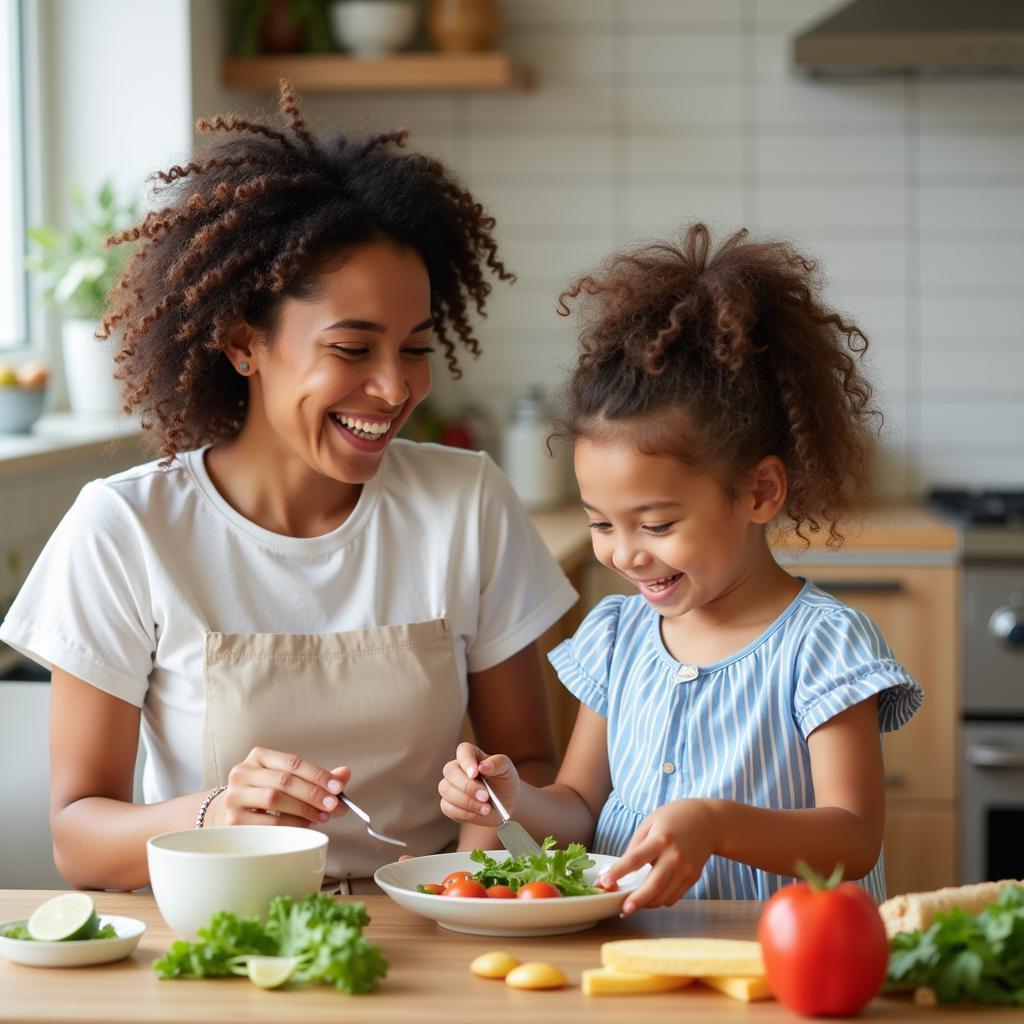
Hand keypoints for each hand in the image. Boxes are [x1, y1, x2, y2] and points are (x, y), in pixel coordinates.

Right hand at [205, 746, 351, 827]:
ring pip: (275, 800)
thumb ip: (316, 777)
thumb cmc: (265, 793)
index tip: (338, 787)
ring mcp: (235, 796)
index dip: (318, 774)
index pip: (293, 762)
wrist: (228, 812)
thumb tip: (345, 773)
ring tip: (323, 816)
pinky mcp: (233, 820)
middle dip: (314, 794)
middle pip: (284, 781)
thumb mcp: (288, 779)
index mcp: (259, 756)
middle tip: (334, 805)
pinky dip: (291, 824)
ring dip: (304, 810)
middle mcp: (242, 772)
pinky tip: (305, 825)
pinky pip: (268, 823)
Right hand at [438, 741, 520, 826]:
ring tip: (486, 808)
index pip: (463, 750)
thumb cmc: (505, 781)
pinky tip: (478, 813)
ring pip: (446, 790)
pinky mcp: (449, 804)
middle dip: (467, 786)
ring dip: (466, 801)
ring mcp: (450, 786)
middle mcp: (457, 768)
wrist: (507, 803)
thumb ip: (497, 763)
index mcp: (471, 754)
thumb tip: (483, 766)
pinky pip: (447, 808)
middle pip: (450, 771)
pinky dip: (463, 813)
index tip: (475, 773)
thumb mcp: (507, 769)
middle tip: (485, 796)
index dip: (467, 761)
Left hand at [601, 799, 719, 913]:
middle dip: (637, 900)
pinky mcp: (693, 878)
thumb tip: (622, 868)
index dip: (618, 872)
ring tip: (633, 903)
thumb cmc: (675, 818)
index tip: (604, 882)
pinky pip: (674, 896)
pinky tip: (651, 896)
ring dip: (647, 903)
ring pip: (664, 896)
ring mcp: (686, 869)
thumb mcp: (650, 822)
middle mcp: (675, 856)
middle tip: (624, 909)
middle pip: (654, 884)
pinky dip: (660, 900)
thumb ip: (636, 845)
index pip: (635, 859)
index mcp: (660, 839)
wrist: (709, 821)